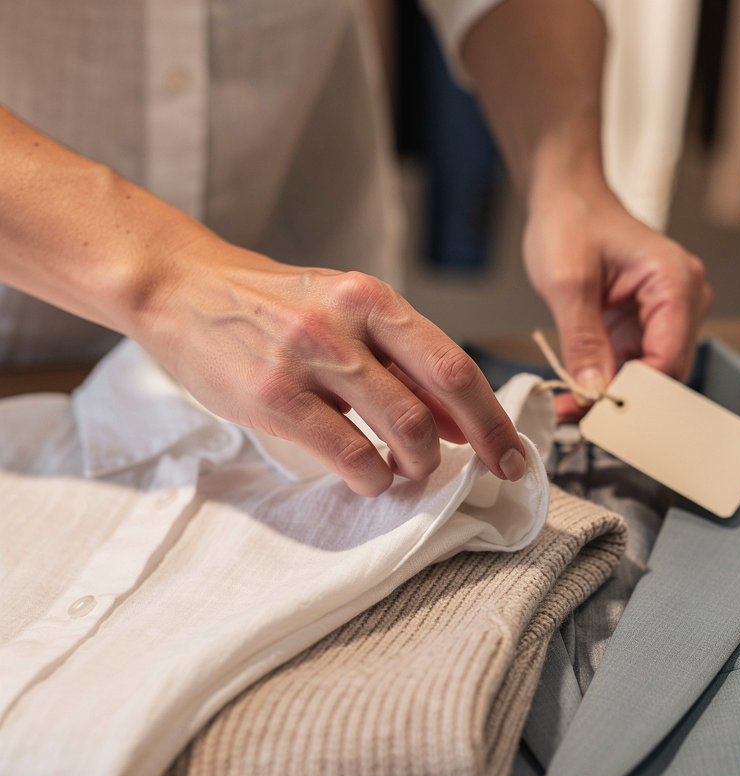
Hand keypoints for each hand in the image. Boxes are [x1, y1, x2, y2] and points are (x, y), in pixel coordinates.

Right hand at [141, 239, 526, 495]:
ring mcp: (310, 359)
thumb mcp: (341, 313)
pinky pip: (349, 454)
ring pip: (402, 430)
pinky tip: (368, 479)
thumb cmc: (271, 307)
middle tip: (484, 474)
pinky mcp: (275, 397)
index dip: (492, 416)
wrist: (181, 287)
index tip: (512, 452)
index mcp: (374, 299)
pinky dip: (372, 479)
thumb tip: (456, 422)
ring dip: (418, 465)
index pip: (455, 364)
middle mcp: (348, 323)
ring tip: (407, 472)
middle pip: (441, 397)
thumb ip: (396, 361)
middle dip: (479, 445)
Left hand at [522, 179, 711, 420]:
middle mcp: (683, 300)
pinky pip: (633, 367)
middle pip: (665, 375)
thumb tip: (594, 391)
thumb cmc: (572, 220)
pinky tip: (577, 393)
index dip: (634, 395)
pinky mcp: (646, 326)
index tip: (596, 415)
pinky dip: (607, 384)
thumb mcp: (568, 281)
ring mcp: (667, 316)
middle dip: (622, 401)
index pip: (668, 360)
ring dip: (612, 397)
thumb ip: (583, 339)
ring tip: (569, 407)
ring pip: (649, 377)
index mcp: (675, 281)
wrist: (567, 197)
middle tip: (575, 417)